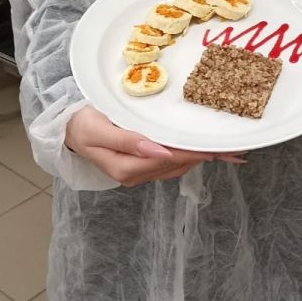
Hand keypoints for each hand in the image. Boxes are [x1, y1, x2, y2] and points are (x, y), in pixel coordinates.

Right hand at [64, 105, 245, 187]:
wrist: (68, 131)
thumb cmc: (82, 125)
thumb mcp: (99, 131)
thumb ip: (127, 141)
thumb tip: (158, 150)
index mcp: (126, 168)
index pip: (168, 160)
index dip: (193, 153)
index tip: (216, 149)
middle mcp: (135, 174)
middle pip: (178, 165)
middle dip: (205, 157)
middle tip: (234, 150)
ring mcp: (140, 172)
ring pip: (177, 167)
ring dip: (201, 158)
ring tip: (227, 151)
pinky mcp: (142, 166)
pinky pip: (171, 163)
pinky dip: (190, 156)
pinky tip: (204, 151)